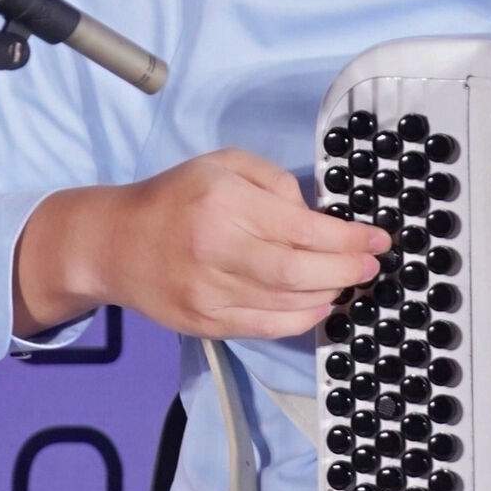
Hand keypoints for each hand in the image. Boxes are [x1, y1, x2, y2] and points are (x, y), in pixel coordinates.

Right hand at [13, 151, 387, 342]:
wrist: (113, 244)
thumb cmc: (174, 198)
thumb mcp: (221, 164)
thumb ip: (273, 181)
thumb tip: (314, 214)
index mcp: (223, 202)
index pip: (301, 227)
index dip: (348, 239)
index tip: (377, 240)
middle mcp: (216, 248)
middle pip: (298, 270)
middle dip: (346, 271)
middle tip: (370, 267)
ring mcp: (209, 292)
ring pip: (286, 302)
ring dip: (328, 294)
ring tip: (347, 282)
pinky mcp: (205, 322)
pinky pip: (266, 326)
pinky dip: (301, 319)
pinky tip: (318, 305)